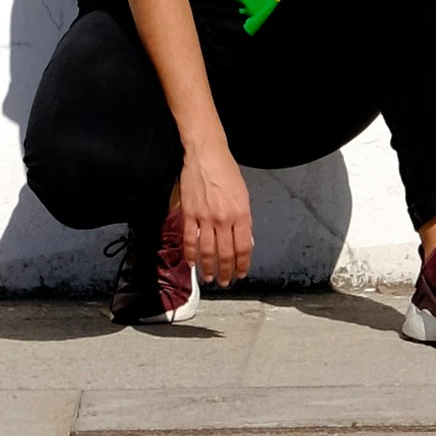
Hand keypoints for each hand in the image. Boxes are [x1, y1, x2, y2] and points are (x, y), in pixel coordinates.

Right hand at [176, 142, 251, 287]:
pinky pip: (190, 240)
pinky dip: (190, 255)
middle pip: (226, 254)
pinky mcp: (189, 214)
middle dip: (226, 271)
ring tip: (210, 278)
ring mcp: (205, 218)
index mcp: (241, 214)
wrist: (206, 154)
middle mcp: (224, 219)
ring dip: (209, 268)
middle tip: (225, 281)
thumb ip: (244, 220)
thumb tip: (246, 241)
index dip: (242, 264)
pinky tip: (192, 264)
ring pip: (207, 251)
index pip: (243, 248)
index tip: (241, 273)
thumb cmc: (226, 171)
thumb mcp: (244, 195)